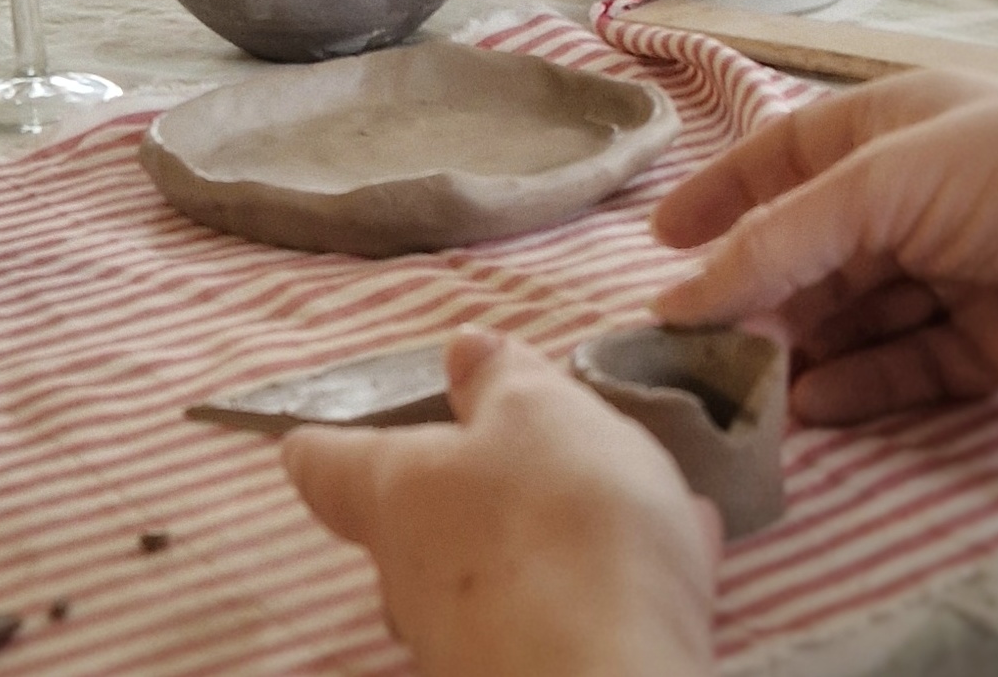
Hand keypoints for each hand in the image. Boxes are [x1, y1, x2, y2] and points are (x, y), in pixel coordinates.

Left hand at [282, 331, 717, 676]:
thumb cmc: (559, 527)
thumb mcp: (540, 415)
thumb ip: (502, 379)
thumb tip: (460, 352)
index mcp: (394, 492)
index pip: (323, 461)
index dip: (323, 436)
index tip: (317, 425)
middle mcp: (411, 577)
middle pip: (418, 521)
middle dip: (471, 487)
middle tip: (539, 449)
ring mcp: (466, 644)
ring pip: (503, 571)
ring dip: (555, 535)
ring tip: (637, 500)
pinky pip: (568, 615)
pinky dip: (610, 582)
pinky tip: (679, 557)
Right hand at [652, 73, 997, 422]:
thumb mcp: (882, 183)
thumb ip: (780, 242)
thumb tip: (680, 296)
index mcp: (890, 125)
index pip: (784, 158)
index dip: (722, 198)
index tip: (660, 248)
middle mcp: (918, 193)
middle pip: (817, 246)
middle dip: (761, 291)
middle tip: (700, 344)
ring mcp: (957, 269)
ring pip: (859, 313)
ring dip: (806, 347)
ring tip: (750, 389)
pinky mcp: (993, 343)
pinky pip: (910, 365)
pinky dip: (863, 386)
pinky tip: (817, 409)